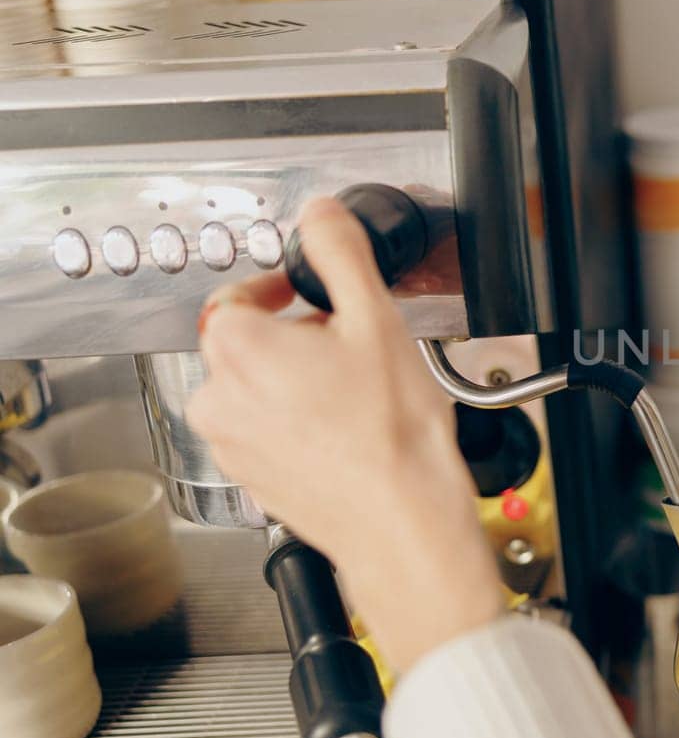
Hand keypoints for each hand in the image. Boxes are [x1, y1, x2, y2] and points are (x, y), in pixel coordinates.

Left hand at [188, 199, 502, 674]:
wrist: (402, 521)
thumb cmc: (391, 434)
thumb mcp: (376, 318)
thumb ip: (340, 253)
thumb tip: (322, 216)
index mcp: (237, 346)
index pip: (239, 293)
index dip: (283, 290)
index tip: (316, 298)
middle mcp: (218, 395)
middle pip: (247, 342)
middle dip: (295, 338)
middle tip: (352, 348)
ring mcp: (231, 443)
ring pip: (257, 390)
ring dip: (297, 382)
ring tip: (358, 395)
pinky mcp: (252, 478)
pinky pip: (268, 432)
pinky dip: (300, 424)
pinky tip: (351, 431)